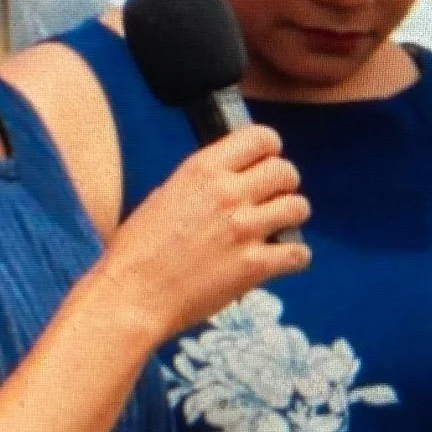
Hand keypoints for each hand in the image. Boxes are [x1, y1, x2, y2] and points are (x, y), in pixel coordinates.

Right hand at [93, 126, 308, 339]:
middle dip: (283, 184)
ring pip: (298, 207)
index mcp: (202, 169)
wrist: (133, 293)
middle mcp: (227, 192)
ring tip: (276, 228)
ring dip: (290, 217)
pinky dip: (292, 257)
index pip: (260, 138)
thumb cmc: (138, 248)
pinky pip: (298, 252)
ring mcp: (244, 229)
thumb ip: (202, 183)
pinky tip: (276, 259)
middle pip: (285, 171)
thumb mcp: (165, 195)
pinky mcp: (255, 265)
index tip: (265, 161)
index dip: (269, 150)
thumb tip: (230, 180)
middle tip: (271, 198)